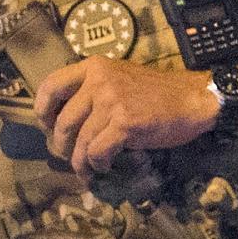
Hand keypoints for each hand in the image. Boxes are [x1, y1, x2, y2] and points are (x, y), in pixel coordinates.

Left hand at [34, 58, 216, 175]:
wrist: (194, 99)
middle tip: (67, 155)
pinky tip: (104, 167)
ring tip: (85, 170)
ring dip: (80, 162)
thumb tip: (69, 117)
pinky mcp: (125, 124)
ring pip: (80, 142)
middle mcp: (99, 82)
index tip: (47, 125)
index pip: (51, 85)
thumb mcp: (122, 78)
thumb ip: (96, 89)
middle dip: (61, 145)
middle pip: (63, 121)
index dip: (42, 110)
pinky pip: (97, 152)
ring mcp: (112, 102)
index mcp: (95, 67)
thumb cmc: (160, 93)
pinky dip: (97, 165)